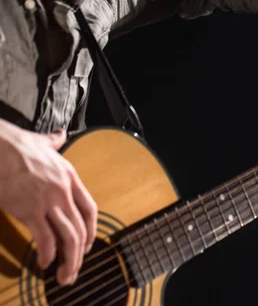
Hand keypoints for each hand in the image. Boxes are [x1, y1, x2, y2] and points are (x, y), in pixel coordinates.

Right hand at [0, 120, 96, 285]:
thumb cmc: (13, 144)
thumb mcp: (42, 142)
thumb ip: (54, 143)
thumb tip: (60, 136)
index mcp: (69, 176)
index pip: (89, 209)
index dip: (91, 230)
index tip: (87, 244)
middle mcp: (63, 190)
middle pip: (81, 228)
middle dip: (81, 252)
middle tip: (75, 269)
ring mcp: (48, 201)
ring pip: (69, 236)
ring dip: (69, 259)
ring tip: (64, 274)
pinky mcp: (29, 210)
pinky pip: (46, 238)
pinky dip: (48, 254)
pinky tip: (45, 263)